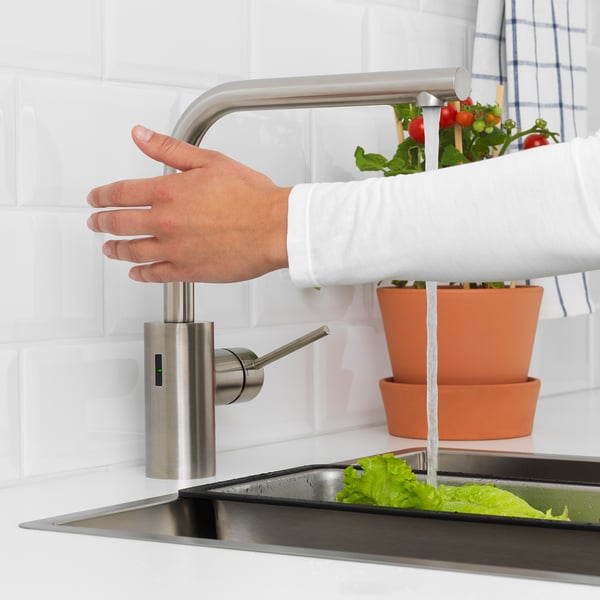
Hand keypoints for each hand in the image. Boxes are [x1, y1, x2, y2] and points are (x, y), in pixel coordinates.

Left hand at [87, 125, 289, 282]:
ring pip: (133, 251)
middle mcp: (165, 222)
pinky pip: (155, 274)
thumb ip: (169, 149)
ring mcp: (175, 249)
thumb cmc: (251, 197)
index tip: (95, 198)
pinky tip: (136, 272)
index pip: (121, 193)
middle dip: (102, 222)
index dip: (102, 195)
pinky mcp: (188, 271)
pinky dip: (140, 274)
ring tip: (109, 249)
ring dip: (116, 249)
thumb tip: (140, 135)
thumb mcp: (209, 161)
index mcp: (168, 192)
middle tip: (95, 223)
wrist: (274, 228)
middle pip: (120, 223)